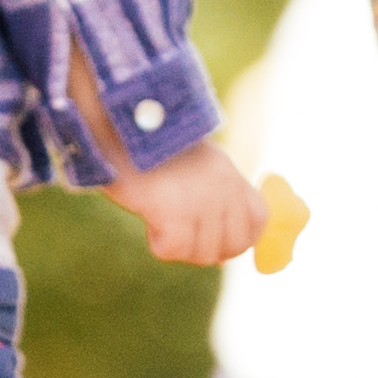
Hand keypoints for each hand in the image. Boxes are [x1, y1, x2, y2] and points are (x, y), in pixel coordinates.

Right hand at [114, 138, 265, 267]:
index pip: (259, 220)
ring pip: (205, 253)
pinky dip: (160, 244)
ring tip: (159, 219)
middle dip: (209, 249)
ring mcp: (201, 201)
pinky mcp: (174, 211)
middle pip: (235, 244)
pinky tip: (149, 220)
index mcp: (229, 173)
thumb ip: (214, 197)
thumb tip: (221, 253)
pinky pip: (175, 250)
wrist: (119, 124)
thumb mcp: (194, 164)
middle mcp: (222, 188)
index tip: (218, 242)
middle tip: (182, 235)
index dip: (240, 238)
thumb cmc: (149, 147)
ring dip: (180, 246)